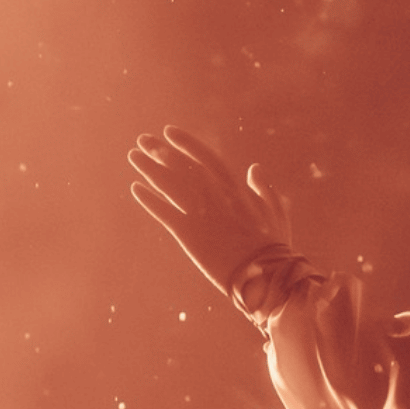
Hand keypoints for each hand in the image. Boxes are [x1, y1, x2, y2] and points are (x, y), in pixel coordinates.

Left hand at [127, 126, 293, 297]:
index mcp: (235, 189)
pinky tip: (135, 188)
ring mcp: (200, 215)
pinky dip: (149, 200)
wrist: (263, 277)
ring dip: (150, 168)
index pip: (205, 157)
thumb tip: (254, 168)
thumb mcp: (276, 213)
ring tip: (133, 156)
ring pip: (169, 185)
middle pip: (182, 167)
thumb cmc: (273, 248)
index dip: (186, 143)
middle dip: (161, 151)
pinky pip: (164, 213)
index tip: (169, 132)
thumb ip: (265, 189)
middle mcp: (214, 197)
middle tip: (143, 140)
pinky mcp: (189, 236)